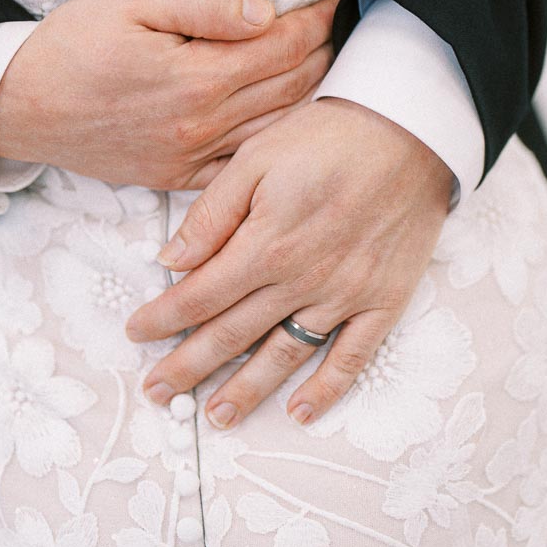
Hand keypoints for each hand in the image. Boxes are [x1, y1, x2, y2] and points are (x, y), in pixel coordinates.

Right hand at [0, 0, 337, 189]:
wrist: (19, 107)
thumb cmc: (71, 46)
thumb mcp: (131, 2)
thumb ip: (203, 4)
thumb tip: (264, 12)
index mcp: (196, 77)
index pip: (282, 46)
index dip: (316, 21)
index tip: (336, 2)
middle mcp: (202, 124)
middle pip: (291, 88)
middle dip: (324, 54)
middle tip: (342, 30)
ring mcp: (192, 156)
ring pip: (276, 129)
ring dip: (311, 97)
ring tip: (330, 69)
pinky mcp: (177, 177)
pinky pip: (243, 164)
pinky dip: (275, 142)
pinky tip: (289, 122)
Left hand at [125, 98, 453, 426]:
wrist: (411, 128)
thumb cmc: (328, 135)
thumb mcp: (256, 157)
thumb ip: (212, 214)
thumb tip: (170, 260)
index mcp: (266, 243)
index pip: (200, 295)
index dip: (163, 319)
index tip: (135, 335)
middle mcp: (302, 280)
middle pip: (233, 335)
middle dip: (188, 368)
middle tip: (158, 393)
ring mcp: (345, 295)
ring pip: (285, 356)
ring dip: (246, 391)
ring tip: (215, 418)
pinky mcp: (383, 300)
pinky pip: (352, 356)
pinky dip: (326, 389)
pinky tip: (300, 412)